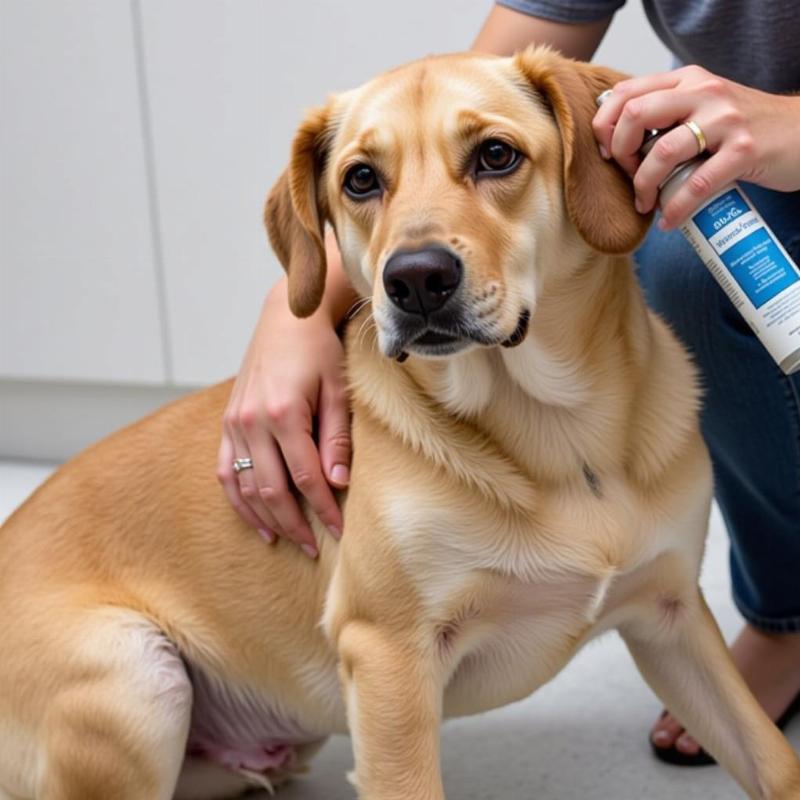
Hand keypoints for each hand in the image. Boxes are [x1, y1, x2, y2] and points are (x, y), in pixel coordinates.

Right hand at [217, 238, 352, 557]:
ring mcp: (234, 424)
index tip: (340, 530)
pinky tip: (257, 519)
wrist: (287, 319)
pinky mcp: (226, 423)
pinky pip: (227, 472)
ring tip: (286, 540)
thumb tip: (338, 482)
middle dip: (295, 523)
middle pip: (272, 489)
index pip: (306, 476)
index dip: (323, 508)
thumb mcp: (338, 390)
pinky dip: (240, 500)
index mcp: (283, 413)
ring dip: (266, 518)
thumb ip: (336, 438)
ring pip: (246, 486)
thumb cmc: (319, 351)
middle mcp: (252, 421)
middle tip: (314, 547)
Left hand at [592, 66, 799, 229]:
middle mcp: (703, 93)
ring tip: (647, 204)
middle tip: (628, 178)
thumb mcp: (702, 108)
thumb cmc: (742, 128)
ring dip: (644, 185)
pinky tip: (669, 221)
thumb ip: (667, 115)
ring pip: (662, 151)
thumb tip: (616, 139)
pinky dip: (675, 208)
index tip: (608, 154)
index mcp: (686, 81)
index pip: (626, 93)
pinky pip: (696, 184)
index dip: (605, 126)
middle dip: (620, 154)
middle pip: (636, 115)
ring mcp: (725, 120)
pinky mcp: (744, 151)